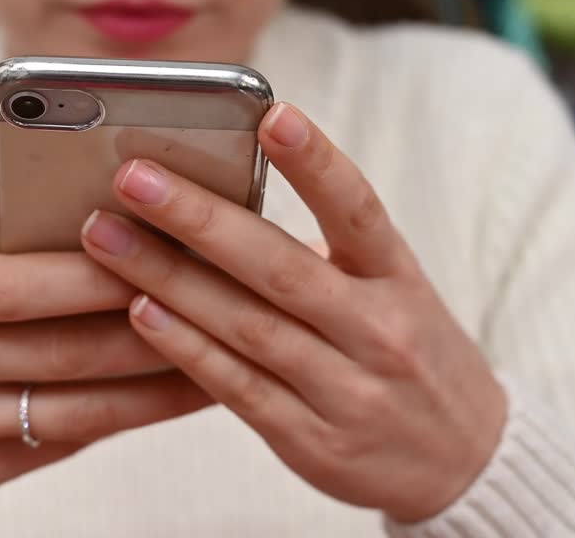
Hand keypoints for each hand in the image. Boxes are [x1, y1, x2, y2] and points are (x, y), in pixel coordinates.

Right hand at [0, 235, 211, 518]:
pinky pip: (60, 443)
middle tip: (230, 306)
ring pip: (78, 405)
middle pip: (67, 346)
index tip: (180, 249)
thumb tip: (118, 248)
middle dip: (158, 327)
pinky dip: (120, 421)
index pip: (28, 278)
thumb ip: (6, 266)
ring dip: (158, 386)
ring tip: (224, 360)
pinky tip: (166, 402)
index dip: (109, 269)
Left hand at [80, 103, 506, 522]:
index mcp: (399, 278)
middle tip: (132, 177)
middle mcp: (378, 329)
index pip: (359, 209)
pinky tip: (140, 313)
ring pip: (248, 326)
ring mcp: (347, 389)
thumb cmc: (411, 354)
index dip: (315, 161)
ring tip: (106, 237)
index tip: (271, 113)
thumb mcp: (395, 292)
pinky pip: (239, 388)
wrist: (468, 461)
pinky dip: (187, 349)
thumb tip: (223, 195)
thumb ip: (324, 252)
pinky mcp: (313, 440)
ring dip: (170, 279)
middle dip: (199, 218)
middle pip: (281, 266)